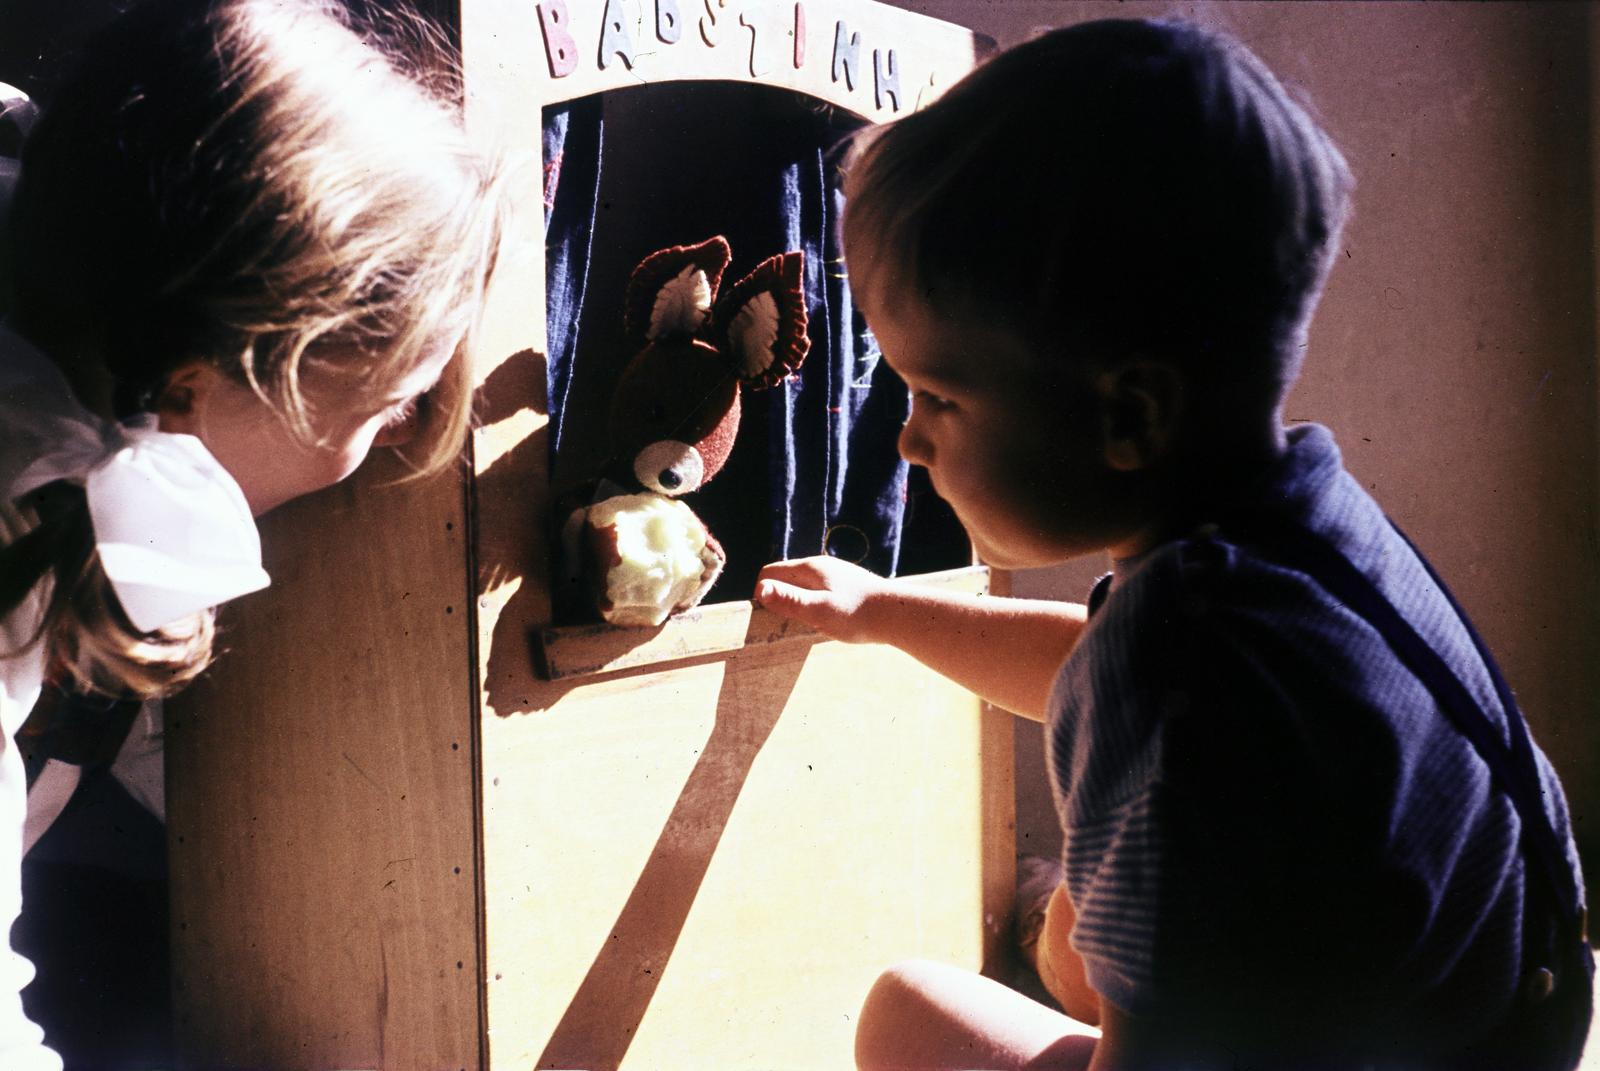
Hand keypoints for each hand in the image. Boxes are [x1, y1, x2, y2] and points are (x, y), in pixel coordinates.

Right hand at [754, 555, 893, 643]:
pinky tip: (828, 621)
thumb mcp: (818, 611)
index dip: (763, 594)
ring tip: (809, 624)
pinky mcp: (845, 585)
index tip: (771, 617)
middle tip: (789, 623)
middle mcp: (820, 566)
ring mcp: (834, 574)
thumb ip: (790, 600)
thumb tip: (760, 589)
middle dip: (779, 597)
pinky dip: (814, 604)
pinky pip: (818, 591)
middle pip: (785, 577)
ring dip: (797, 602)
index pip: (769, 572)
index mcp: (809, 568)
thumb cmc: (857, 615)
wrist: (898, 615)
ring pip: (802, 585)